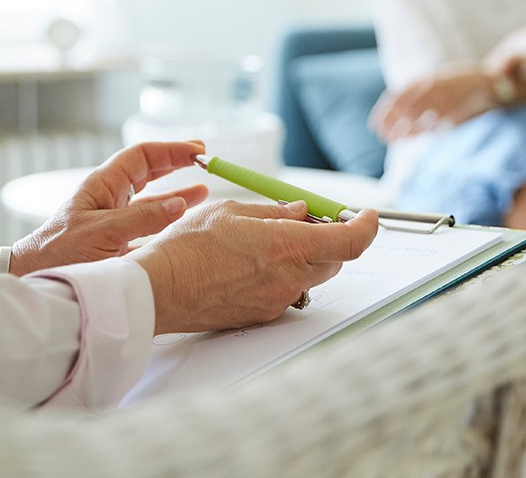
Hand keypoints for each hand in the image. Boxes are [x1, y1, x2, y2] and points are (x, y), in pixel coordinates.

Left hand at [9, 141, 209, 274]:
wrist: (35, 279)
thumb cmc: (58, 252)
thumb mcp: (103, 232)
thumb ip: (143, 218)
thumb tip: (180, 203)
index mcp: (103, 185)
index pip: (142, 156)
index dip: (171, 150)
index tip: (197, 150)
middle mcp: (110, 198)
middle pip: (149, 171)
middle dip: (176, 163)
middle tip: (204, 158)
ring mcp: (114, 219)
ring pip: (151, 199)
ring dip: (177, 193)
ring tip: (203, 189)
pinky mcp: (117, 242)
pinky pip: (148, 224)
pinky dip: (168, 220)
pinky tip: (182, 221)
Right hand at [132, 200, 379, 333]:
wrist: (159, 289)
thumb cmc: (187, 247)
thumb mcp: (231, 211)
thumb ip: (273, 211)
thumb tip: (300, 211)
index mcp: (287, 246)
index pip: (350, 241)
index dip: (367, 226)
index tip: (367, 215)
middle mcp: (289, 278)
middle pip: (334, 259)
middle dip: (329, 237)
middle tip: (306, 219)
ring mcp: (277, 301)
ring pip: (310, 275)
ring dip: (303, 256)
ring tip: (267, 239)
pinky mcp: (262, 315)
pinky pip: (286, 290)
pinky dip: (280, 273)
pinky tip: (248, 262)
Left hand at [368, 68, 492, 140]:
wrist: (486, 82)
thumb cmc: (456, 82)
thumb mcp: (433, 80)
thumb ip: (416, 90)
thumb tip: (393, 106)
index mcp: (423, 80)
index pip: (396, 97)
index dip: (383, 113)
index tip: (374, 126)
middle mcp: (430, 89)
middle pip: (403, 110)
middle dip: (390, 125)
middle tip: (382, 137)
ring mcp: (442, 101)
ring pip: (416, 120)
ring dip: (402, 132)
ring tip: (392, 141)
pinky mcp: (453, 112)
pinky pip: (432, 126)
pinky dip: (420, 133)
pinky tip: (411, 138)